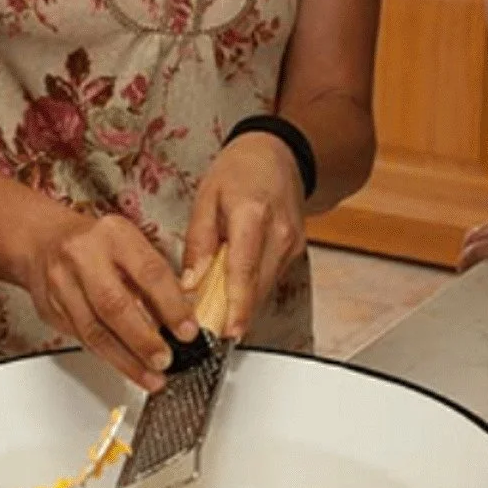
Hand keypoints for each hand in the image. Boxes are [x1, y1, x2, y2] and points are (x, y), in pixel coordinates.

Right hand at [22, 210, 195, 390]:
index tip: (188, 332)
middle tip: (165, 361)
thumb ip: (156, 275)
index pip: (149, 272)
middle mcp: (83, 257)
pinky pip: (82, 339)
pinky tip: (127, 367)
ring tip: (150, 377)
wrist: (43, 239)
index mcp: (114, 235)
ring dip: (126, 360)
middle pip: (114, 305)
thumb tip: (184, 313)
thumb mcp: (130, 242)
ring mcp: (61, 284)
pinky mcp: (50, 309)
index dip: (172, 306)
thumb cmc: (96, 242)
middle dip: (143, 340)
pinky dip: (108, 357)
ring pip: (94, 331)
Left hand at [182, 132, 307, 339]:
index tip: (228, 333)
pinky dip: (252, 289)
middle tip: (210, 334)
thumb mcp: (206, 197)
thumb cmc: (239, 170)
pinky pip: (271, 279)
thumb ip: (198, 241)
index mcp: (253, 215)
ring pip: (266, 288)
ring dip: (243, 304)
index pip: (244, 270)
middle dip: (235, 315)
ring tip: (216, 316)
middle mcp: (279, 233)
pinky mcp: (296, 250)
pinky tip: (234, 292)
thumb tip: (191, 282)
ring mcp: (293, 243)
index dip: (237, 306)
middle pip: (258, 287)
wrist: (278, 154)